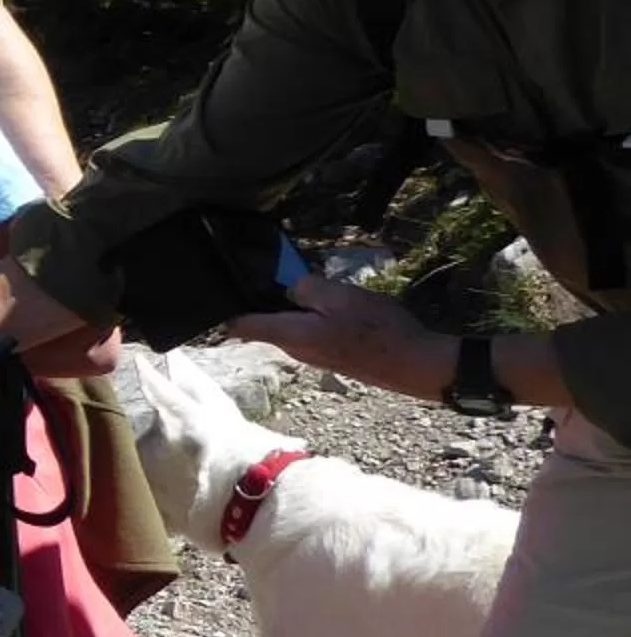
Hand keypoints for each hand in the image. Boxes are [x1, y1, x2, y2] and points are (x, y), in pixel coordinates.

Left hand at [226, 273, 447, 398]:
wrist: (415, 364)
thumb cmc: (378, 330)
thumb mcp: (340, 297)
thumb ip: (307, 288)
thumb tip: (288, 287)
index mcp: (290, 335)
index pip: (241, 326)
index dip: (227, 309)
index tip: (221, 290)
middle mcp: (294, 349)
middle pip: (265, 322)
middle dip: (267, 299)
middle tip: (277, 272)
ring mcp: (313, 355)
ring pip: (290, 325)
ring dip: (295, 307)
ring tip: (310, 283)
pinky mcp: (331, 356)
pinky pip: (310, 331)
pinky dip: (314, 316)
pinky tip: (333, 304)